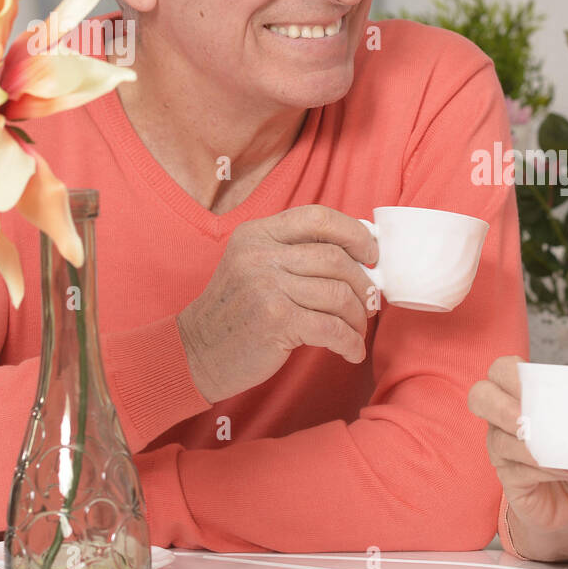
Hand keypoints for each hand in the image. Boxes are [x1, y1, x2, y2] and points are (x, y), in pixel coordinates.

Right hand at [176, 204, 379, 402]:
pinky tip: (351, 351)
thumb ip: (295, 252)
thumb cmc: (237, 310)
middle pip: (336, 258)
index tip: (371, 253)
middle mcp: (261, 255)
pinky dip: (350, 343)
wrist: (196, 351)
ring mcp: (267, 288)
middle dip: (363, 283)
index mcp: (258, 233)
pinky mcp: (276, 322)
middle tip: (370, 301)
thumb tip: (360, 252)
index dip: (354, 233)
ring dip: (358, 316)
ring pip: (338, 294)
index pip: (318, 217)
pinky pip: (332, 329)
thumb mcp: (255, 265)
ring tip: (357, 329)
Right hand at [468, 355, 567, 533]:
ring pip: (501, 440)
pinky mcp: (508, 478)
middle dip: (503, 406)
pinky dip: (545, 469)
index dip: (510, 373)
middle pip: (480, 396)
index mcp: (520, 396)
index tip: (534, 385)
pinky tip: (567, 471)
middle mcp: (502, 419)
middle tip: (528, 419)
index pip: (500, 370)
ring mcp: (500, 449)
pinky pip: (518, 470)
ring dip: (537, 447)